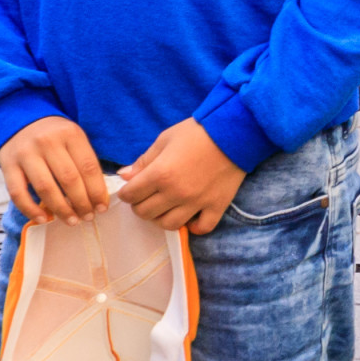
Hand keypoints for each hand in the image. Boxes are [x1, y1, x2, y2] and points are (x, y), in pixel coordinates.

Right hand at [0, 117, 105, 223]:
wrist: (20, 121)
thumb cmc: (55, 137)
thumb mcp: (74, 139)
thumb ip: (85, 162)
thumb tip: (98, 197)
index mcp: (70, 134)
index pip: (88, 167)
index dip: (97, 191)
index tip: (102, 208)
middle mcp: (47, 142)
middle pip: (69, 179)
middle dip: (81, 203)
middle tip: (88, 217)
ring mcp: (25, 153)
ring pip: (45, 188)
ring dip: (60, 209)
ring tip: (71, 221)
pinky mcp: (7, 164)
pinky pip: (18, 193)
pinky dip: (31, 209)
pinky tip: (43, 219)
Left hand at [118, 119, 244, 234]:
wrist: (235, 132)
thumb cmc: (196, 132)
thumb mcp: (164, 140)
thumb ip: (143, 160)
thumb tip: (124, 175)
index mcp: (160, 174)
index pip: (130, 195)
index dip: (126, 192)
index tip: (132, 188)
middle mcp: (176, 192)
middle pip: (145, 212)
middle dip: (140, 205)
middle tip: (147, 197)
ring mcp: (197, 202)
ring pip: (168, 224)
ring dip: (161, 217)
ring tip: (165, 207)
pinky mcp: (217, 206)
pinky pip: (202, 228)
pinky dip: (194, 226)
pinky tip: (190, 216)